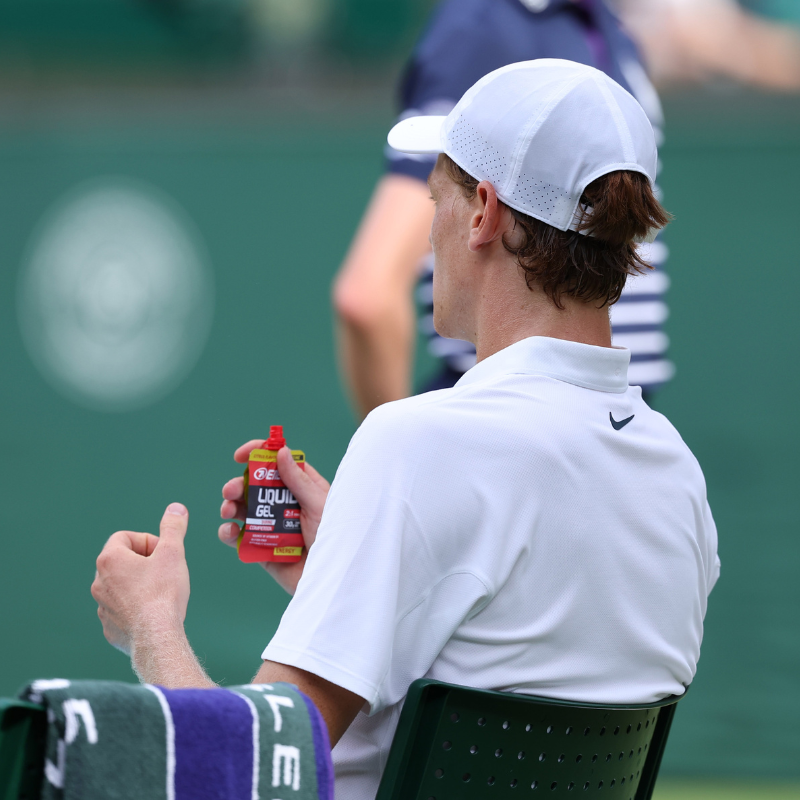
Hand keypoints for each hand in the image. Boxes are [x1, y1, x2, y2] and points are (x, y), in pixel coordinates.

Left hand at [92, 504, 190, 656]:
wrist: (156, 637)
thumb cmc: (163, 592)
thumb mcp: (173, 552)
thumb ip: (173, 527)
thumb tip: (176, 508)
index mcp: (110, 560)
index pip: (124, 537)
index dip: (147, 541)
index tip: (162, 553)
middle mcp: (99, 582)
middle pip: (122, 562)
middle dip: (144, 563)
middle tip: (165, 571)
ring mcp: (102, 607)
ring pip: (121, 587)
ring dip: (139, 585)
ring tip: (161, 593)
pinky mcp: (109, 628)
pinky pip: (120, 612)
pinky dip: (135, 609)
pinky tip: (153, 614)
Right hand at [219, 441, 329, 594]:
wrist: (333, 579)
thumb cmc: (336, 539)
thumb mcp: (319, 504)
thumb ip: (298, 480)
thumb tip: (281, 452)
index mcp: (303, 489)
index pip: (279, 465)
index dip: (258, 455)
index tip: (239, 455)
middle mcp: (285, 506)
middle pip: (255, 487)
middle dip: (238, 484)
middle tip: (231, 490)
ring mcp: (272, 527)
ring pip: (243, 510)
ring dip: (230, 506)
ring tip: (228, 509)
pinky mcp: (262, 549)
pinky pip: (240, 538)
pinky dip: (228, 532)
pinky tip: (229, 530)